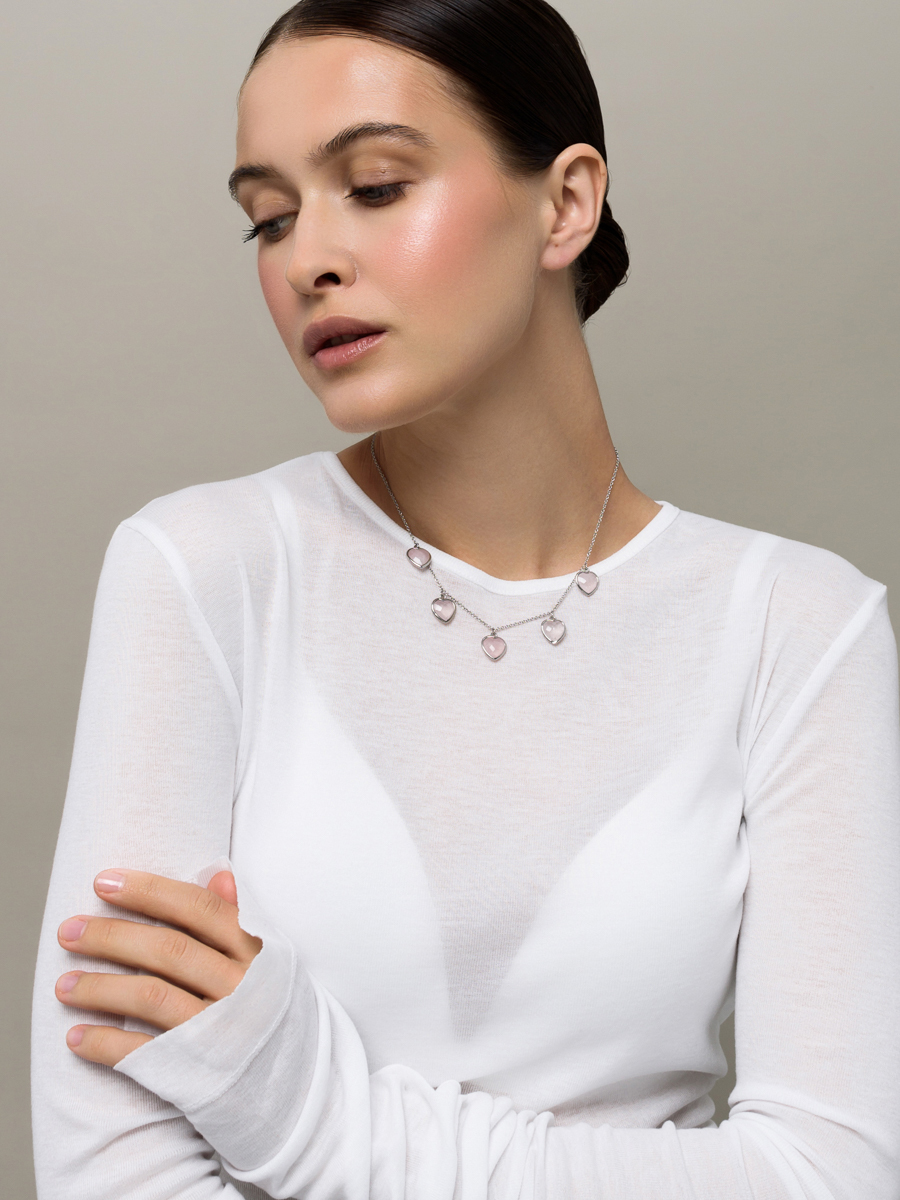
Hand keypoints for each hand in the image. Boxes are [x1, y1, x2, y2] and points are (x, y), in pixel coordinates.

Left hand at [55, 869, 262, 1066]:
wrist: (297, 1081)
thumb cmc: (269, 1007)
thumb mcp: (270, 959)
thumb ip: (239, 919)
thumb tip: (217, 872)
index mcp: (254, 951)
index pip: (198, 909)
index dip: (149, 892)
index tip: (102, 881)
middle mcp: (239, 986)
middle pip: (168, 951)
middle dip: (111, 936)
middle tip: (68, 930)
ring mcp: (219, 1029)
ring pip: (150, 997)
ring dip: (99, 988)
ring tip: (62, 984)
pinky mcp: (199, 1070)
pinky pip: (143, 1053)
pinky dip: (105, 1043)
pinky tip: (76, 1036)